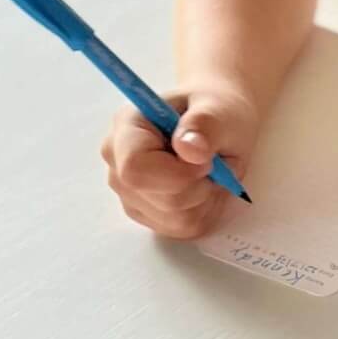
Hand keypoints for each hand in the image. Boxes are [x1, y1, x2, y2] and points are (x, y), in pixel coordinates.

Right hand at [101, 85, 257, 239]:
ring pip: (176, 219)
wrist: (216, 122)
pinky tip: (204, 187)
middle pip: (161, 200)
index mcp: (127, 127)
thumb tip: (190, 148)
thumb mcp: (219, 110)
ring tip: (209, 173)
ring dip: (206, 199)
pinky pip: (184, 228)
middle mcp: (118, 163)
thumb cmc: (215, 111)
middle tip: (214, 164)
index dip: (179, 175)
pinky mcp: (147, 214)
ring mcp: (129, 193)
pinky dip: (205, 211)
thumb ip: (205, 126)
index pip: (136, 169)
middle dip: (200, 187)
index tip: (207, 161)